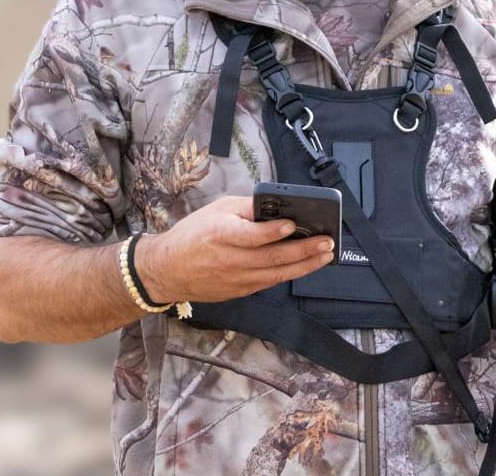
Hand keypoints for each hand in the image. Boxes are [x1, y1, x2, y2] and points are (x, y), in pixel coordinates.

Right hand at [137, 195, 335, 304]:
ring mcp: (236, 279)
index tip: (294, 224)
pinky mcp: (240, 291)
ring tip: (326, 254)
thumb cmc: (193, 235)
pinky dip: (290, 274)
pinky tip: (306, 265)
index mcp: (221, 234)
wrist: (168, 270)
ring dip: (305, 265)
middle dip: (304, 250)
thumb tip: (277, 204)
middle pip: (272, 257)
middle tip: (327, 241)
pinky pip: (270, 282)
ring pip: (277, 274)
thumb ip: (247, 208)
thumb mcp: (216, 209)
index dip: (273, 231)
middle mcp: (230, 259)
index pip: (251, 235)